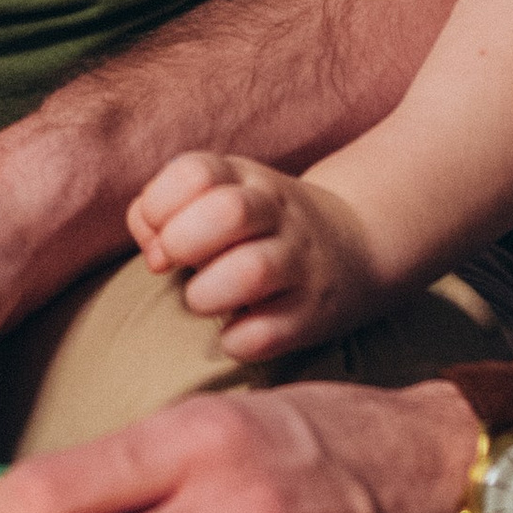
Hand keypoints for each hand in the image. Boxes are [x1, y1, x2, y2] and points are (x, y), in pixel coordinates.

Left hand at [126, 151, 382, 357]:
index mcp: (246, 179)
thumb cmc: (259, 226)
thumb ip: (165, 212)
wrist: (357, 246)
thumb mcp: (220, 194)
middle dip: (182, 242)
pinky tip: (235, 330)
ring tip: (204, 299)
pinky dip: (237, 340)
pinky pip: (266, 335)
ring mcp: (300, 264)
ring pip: (252, 271)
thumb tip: (154, 253)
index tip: (160, 232)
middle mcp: (277, 215)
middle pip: (227, 211)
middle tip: (175, 264)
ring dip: (207, 294)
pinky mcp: (312, 315)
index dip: (160, 205)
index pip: (195, 172)